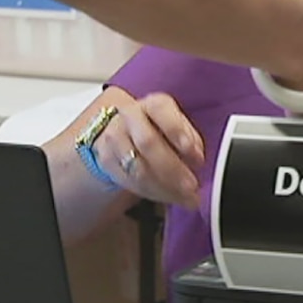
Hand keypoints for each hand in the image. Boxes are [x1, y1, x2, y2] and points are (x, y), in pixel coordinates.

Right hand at [92, 93, 204, 207]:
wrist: (125, 131)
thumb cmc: (161, 130)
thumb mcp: (180, 127)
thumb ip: (191, 140)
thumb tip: (196, 159)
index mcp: (153, 105)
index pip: (161, 110)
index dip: (178, 131)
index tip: (193, 153)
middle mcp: (130, 117)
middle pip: (148, 142)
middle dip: (172, 168)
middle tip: (191, 186)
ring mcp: (114, 137)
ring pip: (137, 167)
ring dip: (163, 187)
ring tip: (184, 198)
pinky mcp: (106, 159)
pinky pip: (129, 181)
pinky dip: (152, 193)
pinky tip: (168, 197)